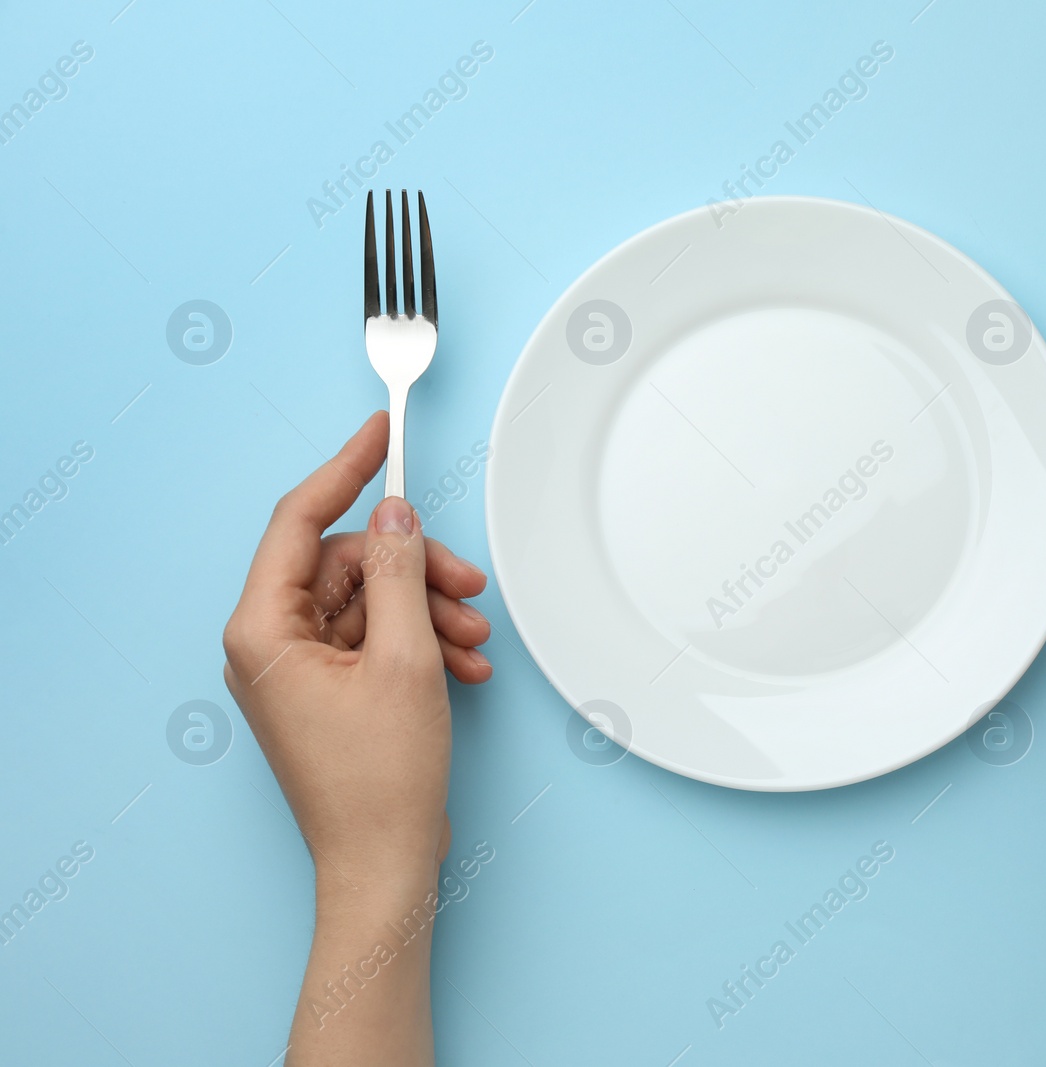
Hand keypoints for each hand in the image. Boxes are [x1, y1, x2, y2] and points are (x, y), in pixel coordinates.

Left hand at [222, 411, 491, 1064]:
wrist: (381, 865)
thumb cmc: (379, 781)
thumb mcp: (404, 660)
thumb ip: (397, 575)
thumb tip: (393, 516)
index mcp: (263, 630)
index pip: (300, 521)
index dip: (345, 469)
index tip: (380, 432)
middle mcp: (269, 644)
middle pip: (345, 564)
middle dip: (413, 569)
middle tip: (468, 586)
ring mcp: (296, 669)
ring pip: (367, 600)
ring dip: (426, 610)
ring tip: (474, 641)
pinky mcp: (325, 690)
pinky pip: (374, 638)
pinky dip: (420, 642)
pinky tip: (463, 665)